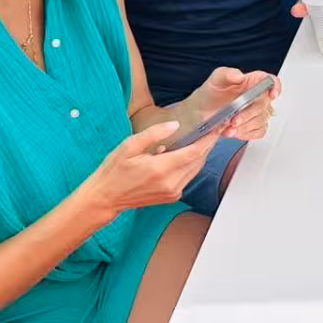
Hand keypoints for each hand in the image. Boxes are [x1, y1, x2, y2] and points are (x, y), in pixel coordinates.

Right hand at [80, 122, 218, 217]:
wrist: (106, 197)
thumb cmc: (115, 170)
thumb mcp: (129, 145)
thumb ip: (154, 134)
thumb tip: (175, 124)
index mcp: (161, 169)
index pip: (194, 152)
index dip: (208, 139)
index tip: (216, 127)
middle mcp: (171, 183)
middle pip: (199, 160)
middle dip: (207, 145)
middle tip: (211, 129)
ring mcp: (173, 192)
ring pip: (196, 169)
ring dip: (200, 155)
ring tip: (200, 139)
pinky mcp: (172, 196)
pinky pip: (188, 177)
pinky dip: (190, 165)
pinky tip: (183, 155)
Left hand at [187, 67, 278, 142]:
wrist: (201, 113)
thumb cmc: (210, 94)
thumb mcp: (216, 80)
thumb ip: (227, 74)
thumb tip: (239, 75)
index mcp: (252, 82)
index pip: (270, 81)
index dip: (275, 87)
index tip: (271, 95)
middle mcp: (256, 96)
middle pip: (264, 105)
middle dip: (248, 115)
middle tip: (233, 120)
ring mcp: (256, 112)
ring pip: (262, 120)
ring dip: (245, 126)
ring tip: (229, 128)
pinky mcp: (253, 126)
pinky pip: (259, 131)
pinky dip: (247, 133)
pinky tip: (235, 132)